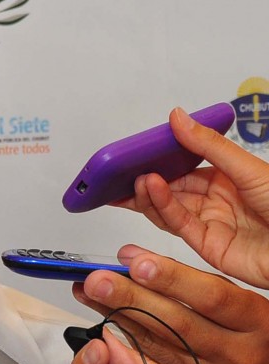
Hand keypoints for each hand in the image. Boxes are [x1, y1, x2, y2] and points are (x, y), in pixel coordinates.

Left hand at [73, 248, 268, 363]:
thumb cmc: (251, 337)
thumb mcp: (238, 304)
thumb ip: (188, 280)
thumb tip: (132, 257)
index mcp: (255, 320)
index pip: (212, 297)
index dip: (172, 279)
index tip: (136, 263)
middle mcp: (235, 352)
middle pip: (178, 324)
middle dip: (132, 299)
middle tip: (96, 280)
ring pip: (157, 347)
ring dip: (115, 317)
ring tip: (86, 293)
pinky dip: (119, 344)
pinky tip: (96, 324)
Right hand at [116, 107, 268, 288]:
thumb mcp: (249, 168)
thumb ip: (208, 146)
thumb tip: (178, 117)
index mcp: (226, 178)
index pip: (183, 165)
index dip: (158, 158)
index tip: (133, 151)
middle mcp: (214, 201)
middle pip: (169, 187)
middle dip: (142, 179)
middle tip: (115, 171)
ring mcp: (209, 224)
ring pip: (167, 206)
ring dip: (147, 193)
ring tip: (134, 179)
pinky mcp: (206, 246)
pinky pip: (177, 224)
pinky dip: (160, 206)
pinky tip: (150, 190)